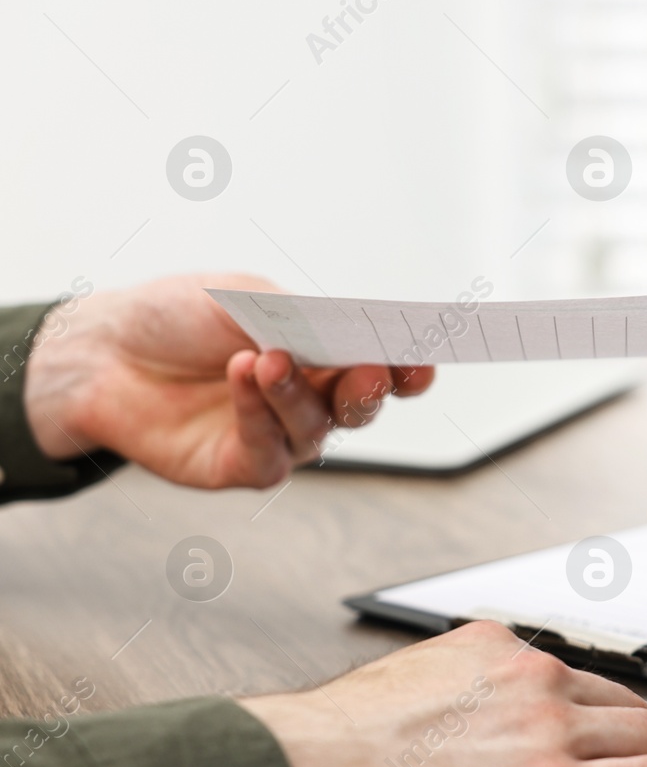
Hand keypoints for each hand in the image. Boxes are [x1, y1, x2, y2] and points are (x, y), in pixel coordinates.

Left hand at [21, 274, 433, 487]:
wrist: (102, 350)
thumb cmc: (177, 317)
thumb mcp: (247, 300)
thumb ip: (300, 321)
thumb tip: (348, 338)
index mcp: (324, 352)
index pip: (383, 363)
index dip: (410, 366)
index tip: (425, 360)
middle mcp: (310, 397)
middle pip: (364, 404)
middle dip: (373, 389)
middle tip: (371, 371)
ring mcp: (278, 435)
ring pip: (315, 427)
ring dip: (296, 392)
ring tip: (266, 358)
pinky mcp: (241, 466)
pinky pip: (269, 451)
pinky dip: (259, 412)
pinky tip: (242, 376)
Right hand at [241, 621, 646, 766]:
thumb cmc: (326, 747)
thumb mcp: (398, 691)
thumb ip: (447, 699)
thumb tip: (451, 730)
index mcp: (495, 652)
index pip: (582, 680)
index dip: (623, 708)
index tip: (642, 722)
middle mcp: (534, 681)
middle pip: (632, 704)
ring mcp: (553, 731)